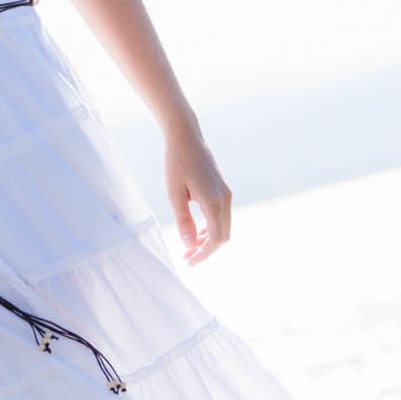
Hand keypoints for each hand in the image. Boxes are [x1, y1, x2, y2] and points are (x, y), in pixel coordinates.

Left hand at [165, 134, 232, 265]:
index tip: (190, 261)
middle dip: (206, 250)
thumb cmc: (177, 164)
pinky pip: (221, 216)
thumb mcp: (174, 194)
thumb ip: (184, 221)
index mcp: (214, 201)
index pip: (216, 239)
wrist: (187, 138)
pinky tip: (196, 232)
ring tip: (189, 248)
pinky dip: (211, 228)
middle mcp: (225, 199)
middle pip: (223, 236)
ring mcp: (226, 194)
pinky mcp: (223, 190)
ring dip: (209, 240)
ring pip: (224, 227)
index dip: (204, 253)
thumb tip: (190, 244)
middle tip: (187, 258)